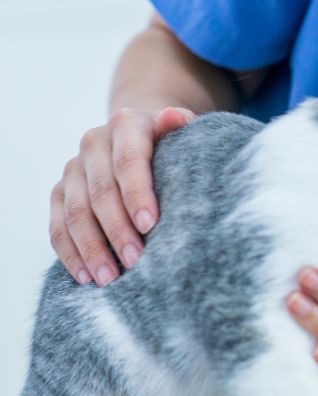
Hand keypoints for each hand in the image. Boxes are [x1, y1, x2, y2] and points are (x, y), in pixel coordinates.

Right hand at [49, 106, 194, 285]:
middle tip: (136, 260)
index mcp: (126, 125)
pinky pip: (58, 227)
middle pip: (101, 191)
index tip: (150, 224)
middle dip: (118, 229)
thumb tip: (176, 118)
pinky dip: (71, 254)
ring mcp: (73, 168)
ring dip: (92, 248)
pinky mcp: (59, 192)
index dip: (137, 193)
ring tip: (110, 277)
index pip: (128, 161)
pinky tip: (87, 275)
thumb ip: (180, 127)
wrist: (139, 137)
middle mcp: (94, 143)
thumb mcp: (179, 133)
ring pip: (75, 213)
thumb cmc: (168, 144)